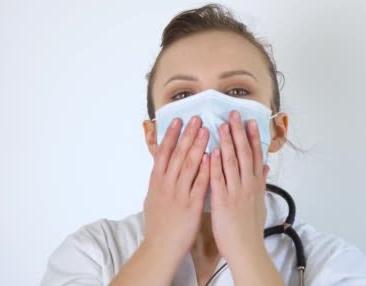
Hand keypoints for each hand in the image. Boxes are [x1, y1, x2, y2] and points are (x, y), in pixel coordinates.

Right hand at [142, 116, 209, 262]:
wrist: (160, 247)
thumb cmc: (158, 224)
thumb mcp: (152, 198)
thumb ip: (159, 181)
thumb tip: (160, 166)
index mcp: (156, 181)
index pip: (163, 152)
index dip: (171, 135)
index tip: (178, 120)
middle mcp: (166, 184)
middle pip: (177, 154)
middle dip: (187, 135)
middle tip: (196, 118)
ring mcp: (178, 194)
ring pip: (189, 165)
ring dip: (198, 146)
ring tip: (206, 130)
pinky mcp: (191, 205)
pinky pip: (199, 184)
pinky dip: (206, 169)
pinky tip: (212, 157)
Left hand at [209, 110, 269, 265]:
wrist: (246, 249)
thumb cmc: (250, 228)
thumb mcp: (260, 203)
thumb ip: (262, 183)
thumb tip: (266, 168)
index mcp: (256, 185)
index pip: (256, 156)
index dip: (253, 137)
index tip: (250, 121)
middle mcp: (248, 185)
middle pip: (245, 154)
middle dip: (239, 132)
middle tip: (234, 114)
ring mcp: (236, 192)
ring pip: (232, 163)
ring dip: (227, 143)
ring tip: (222, 125)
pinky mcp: (223, 201)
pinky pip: (219, 180)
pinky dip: (215, 165)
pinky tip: (212, 152)